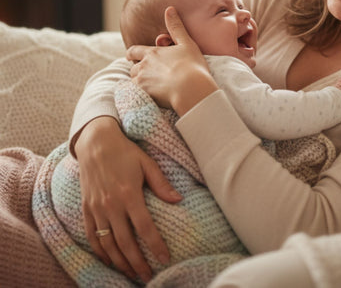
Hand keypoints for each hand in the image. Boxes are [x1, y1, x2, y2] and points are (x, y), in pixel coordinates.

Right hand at [74, 116, 181, 281]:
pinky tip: (109, 260)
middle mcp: (111, 205)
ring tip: (131, 273)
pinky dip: (100, 251)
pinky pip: (92, 235)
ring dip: (119, 262)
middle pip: (125, 242)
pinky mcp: (86, 208)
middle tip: (148, 276)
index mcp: (129, 194)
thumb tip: (178, 199)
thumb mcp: (147, 163)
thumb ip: (161, 183)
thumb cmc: (125, 151)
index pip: (144, 228)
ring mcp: (96, 208)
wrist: (95, 142)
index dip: (155, 246)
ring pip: (107, 244)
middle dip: (137, 263)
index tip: (164, 259)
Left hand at [127, 7, 217, 115]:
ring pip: (133, 80)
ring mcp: (141, 79)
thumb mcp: (187, 43)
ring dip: (139, 81)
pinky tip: (149, 96)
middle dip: (136, 68)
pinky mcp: (142, 93)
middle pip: (132, 66)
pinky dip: (140, 93)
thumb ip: (176, 27)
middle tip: (144, 73)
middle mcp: (143, 64)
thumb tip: (169, 9)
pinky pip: (135, 93)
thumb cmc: (192, 66)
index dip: (132, 53)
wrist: (191, 88)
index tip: (132, 56)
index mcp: (153, 52)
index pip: (134, 50)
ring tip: (150, 86)